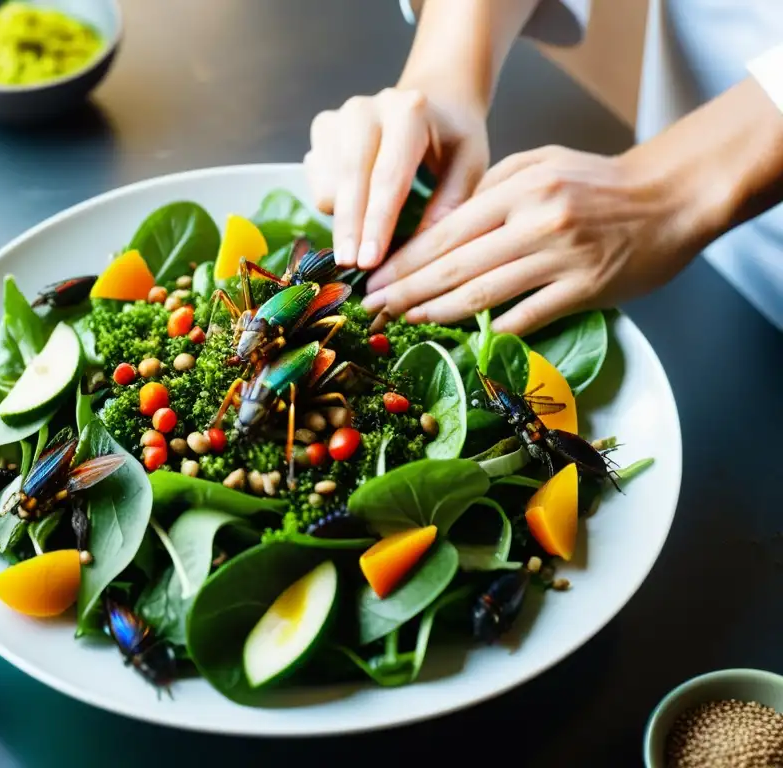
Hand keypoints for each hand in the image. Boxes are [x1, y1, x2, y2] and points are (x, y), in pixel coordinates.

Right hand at [304, 86, 488, 269]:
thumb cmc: (453, 138)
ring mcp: (339, 116)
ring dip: (343, 218)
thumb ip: (451, 201)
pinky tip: (357, 200)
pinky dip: (333, 202)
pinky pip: (316, 181)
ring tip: (369, 228)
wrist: (435, 97)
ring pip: (328, 184)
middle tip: (350, 266)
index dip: (377, 222)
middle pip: (351, 178)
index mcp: (409, 111)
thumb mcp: (469, 163)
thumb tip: (420, 251)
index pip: (388, 175)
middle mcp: (367, 109)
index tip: (369, 262)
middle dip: (349, 228)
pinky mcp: (322, 127)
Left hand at [362, 144, 707, 335]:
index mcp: (518, 188)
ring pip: (483, 294)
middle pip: (455, 265)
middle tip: (373, 309)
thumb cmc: (598, 181)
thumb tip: (440, 225)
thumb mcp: (540, 164)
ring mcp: (560, 257)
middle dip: (406, 290)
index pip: (445, 231)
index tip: (374, 279)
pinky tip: (462, 337)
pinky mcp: (584, 288)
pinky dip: (492, 328)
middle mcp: (534, 222)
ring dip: (436, 313)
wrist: (669, 197)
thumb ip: (490, 189)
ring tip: (404, 323)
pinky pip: (527, 315)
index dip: (404, 260)